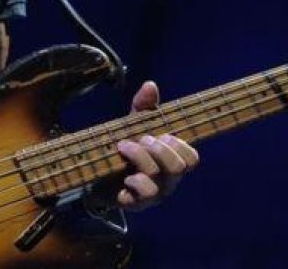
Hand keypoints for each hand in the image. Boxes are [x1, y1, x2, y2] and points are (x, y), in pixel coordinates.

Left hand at [112, 80, 199, 210]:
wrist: (94, 174)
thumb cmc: (122, 150)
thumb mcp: (132, 125)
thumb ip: (143, 107)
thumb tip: (150, 84)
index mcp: (170, 161)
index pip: (192, 158)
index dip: (182, 146)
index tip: (163, 134)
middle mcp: (167, 180)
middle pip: (179, 167)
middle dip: (160, 149)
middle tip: (142, 139)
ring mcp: (153, 194)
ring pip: (160, 179)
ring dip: (141, 158)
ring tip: (124, 147)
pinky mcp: (136, 203)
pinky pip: (144, 195)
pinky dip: (135, 181)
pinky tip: (124, 175)